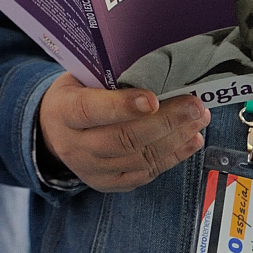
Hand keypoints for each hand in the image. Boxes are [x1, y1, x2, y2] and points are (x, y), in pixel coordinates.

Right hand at [37, 74, 209, 191]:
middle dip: (165, 122)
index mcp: (64, 112)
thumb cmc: (75, 94)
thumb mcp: (80, 78)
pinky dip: (173, 157)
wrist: (53, 131)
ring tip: (199, 119)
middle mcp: (75, 146)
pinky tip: (192, 141)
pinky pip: (145, 173)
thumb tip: (157, 68)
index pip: (91, 110)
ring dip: (176, 139)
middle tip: (194, 105)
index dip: (122, 106)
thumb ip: (108, 77)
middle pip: (123, 139)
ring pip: (139, 158)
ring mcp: (91, 169)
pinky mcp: (108, 184)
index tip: (153, 99)